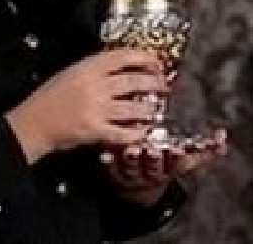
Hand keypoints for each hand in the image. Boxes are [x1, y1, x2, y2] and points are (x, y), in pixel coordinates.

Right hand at [5, 48, 166, 162]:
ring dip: (149, 109)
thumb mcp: (68, 73)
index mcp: (86, 68)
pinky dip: (137, 133)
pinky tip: (143, 131)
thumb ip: (92, 69)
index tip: (155, 61)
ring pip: (134, 108)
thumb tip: (119, 67)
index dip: (143, 57)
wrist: (34, 121)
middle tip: (164, 84)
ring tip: (155, 109)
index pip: (122, 57)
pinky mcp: (97, 130)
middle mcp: (94, 86)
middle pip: (133, 81)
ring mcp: (97, 109)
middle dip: (154, 83)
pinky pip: (125, 132)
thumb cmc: (48, 97)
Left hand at [101, 129, 227, 205]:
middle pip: (153, 167)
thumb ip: (202, 151)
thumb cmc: (162, 166)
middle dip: (153, 159)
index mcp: (168, 168)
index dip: (176, 158)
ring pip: (132, 167)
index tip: (176, 149)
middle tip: (152, 149)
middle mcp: (150, 172)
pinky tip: (104, 154)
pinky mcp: (113, 173)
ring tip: (129, 149)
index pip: (175, 164)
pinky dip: (108, 162)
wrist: (139, 188)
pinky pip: (110, 168)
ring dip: (131, 159)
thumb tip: (222, 139)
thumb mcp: (182, 161)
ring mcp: (131, 174)